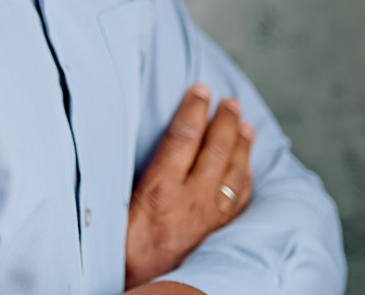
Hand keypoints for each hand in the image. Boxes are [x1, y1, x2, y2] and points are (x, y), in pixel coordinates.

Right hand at [123, 84, 253, 288]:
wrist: (142, 285)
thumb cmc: (121, 246)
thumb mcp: (117, 204)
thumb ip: (134, 174)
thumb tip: (128, 142)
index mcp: (161, 188)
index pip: (184, 136)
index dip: (194, 108)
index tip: (200, 89)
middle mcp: (191, 199)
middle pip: (216, 149)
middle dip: (225, 120)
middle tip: (230, 101)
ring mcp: (209, 217)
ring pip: (234, 173)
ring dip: (241, 145)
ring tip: (244, 125)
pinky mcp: (217, 232)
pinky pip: (240, 199)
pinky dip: (245, 177)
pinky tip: (246, 167)